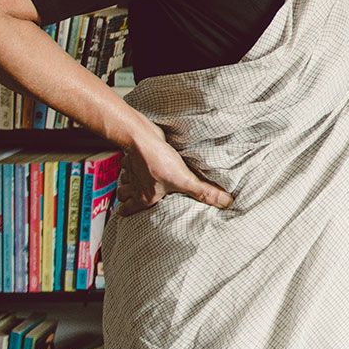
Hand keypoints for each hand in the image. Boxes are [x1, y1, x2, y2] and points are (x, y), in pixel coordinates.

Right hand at [117, 128, 232, 216]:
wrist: (140, 136)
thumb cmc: (159, 160)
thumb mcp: (184, 180)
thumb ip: (204, 192)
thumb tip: (226, 202)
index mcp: (144, 197)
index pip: (126, 212)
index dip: (129, 212)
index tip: (137, 212)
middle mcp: (133, 185)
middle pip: (122, 196)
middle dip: (129, 197)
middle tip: (141, 195)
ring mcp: (130, 170)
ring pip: (123, 180)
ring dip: (130, 180)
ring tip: (142, 180)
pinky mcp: (131, 154)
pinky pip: (126, 162)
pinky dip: (132, 163)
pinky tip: (143, 162)